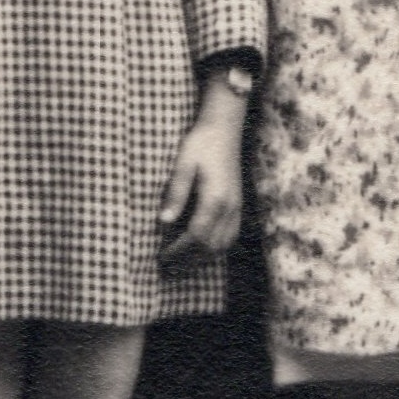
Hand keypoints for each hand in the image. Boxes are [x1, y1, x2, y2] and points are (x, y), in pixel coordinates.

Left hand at [158, 82, 245, 261]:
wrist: (224, 130)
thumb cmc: (199, 144)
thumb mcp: (182, 164)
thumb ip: (175, 193)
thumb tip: (163, 222)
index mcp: (215, 199)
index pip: (196, 236)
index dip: (178, 251)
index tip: (161, 257)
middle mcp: (229, 208)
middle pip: (210, 246)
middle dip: (188, 261)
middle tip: (168, 268)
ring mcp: (236, 208)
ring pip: (222, 245)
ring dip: (202, 258)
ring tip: (181, 265)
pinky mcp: (238, 205)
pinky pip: (230, 236)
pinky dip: (215, 249)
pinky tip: (201, 250)